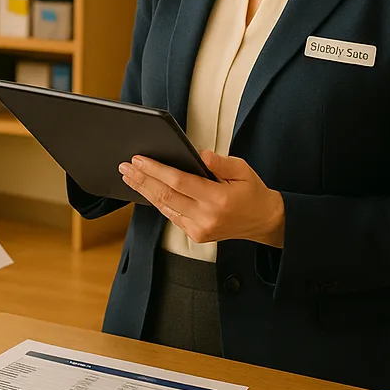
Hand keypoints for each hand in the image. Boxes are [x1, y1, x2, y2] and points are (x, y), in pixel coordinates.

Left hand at [119, 151, 285, 247]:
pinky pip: (171, 215)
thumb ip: (220, 162)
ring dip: (144, 190)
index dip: (156, 170)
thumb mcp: (242, 170)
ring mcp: (200, 229)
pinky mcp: (196, 235)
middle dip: (142, 179)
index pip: (179, 182)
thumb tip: (199, 154)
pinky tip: (145, 189)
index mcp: (218, 199)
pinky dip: (156, 201)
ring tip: (129, 176)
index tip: (139, 160)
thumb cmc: (252, 193)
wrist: (264, 222)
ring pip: (164, 207)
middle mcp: (206, 217)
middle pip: (165, 195)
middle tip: (125, 166)